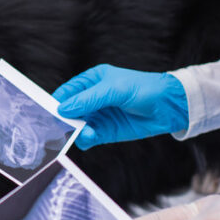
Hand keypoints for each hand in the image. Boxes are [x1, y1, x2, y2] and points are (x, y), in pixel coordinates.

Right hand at [52, 65, 188, 149]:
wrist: (168, 107)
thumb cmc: (144, 89)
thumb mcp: (114, 90)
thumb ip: (88, 100)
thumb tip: (63, 109)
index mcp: (91, 81)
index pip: (67, 92)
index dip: (57, 102)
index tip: (51, 113)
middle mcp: (92, 99)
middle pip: (68, 111)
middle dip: (65, 120)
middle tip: (62, 127)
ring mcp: (98, 116)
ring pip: (76, 126)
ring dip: (76, 131)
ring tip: (85, 132)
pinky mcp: (105, 132)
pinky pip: (87, 137)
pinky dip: (85, 139)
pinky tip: (91, 137)